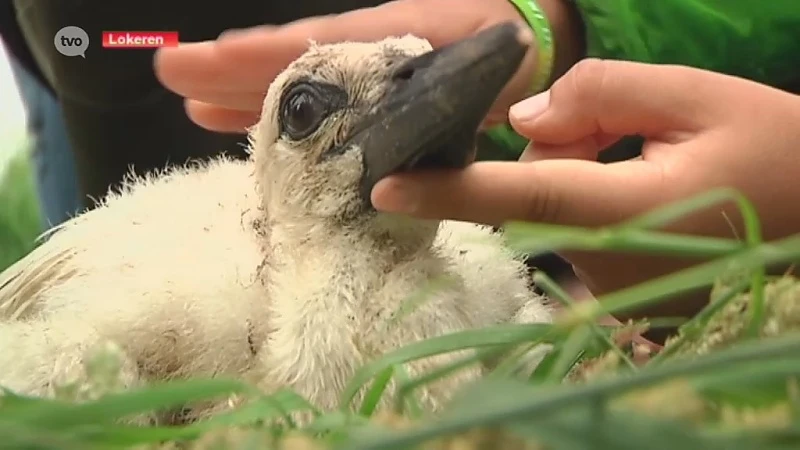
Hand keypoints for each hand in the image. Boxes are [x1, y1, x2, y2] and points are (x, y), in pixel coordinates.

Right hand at [154, 0, 582, 132]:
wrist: (525, 40)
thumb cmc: (506, 46)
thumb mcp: (486, 62)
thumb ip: (461, 88)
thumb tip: (437, 130)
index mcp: (387, 40)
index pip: (312, 47)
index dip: (261, 58)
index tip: (207, 62)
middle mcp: (361, 57)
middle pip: (286, 62)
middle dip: (230, 72)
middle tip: (170, 76)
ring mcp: (359, 78)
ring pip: (292, 85)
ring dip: (244, 98)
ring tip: (193, 110)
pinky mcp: (366, 102)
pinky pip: (313, 107)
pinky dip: (279, 118)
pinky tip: (247, 129)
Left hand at [371, 59, 799, 320]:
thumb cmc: (772, 150)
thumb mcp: (697, 94)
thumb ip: (601, 92)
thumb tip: (523, 117)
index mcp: (634, 209)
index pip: (524, 195)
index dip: (449, 191)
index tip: (385, 191)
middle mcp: (615, 261)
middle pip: (538, 187)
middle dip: (562, 146)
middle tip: (639, 130)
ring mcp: (616, 287)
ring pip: (556, 206)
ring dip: (581, 167)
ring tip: (654, 156)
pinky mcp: (619, 293)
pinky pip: (574, 228)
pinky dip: (590, 195)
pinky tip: (644, 185)